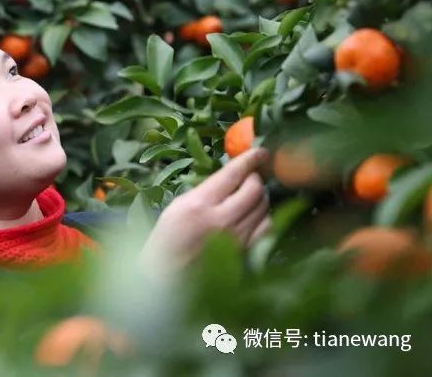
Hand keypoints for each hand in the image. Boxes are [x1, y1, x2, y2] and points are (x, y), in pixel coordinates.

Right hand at [139, 147, 271, 280]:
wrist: (165, 281)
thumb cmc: (165, 242)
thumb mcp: (176, 208)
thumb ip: (204, 192)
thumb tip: (230, 178)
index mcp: (199, 205)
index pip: (232, 174)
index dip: (249, 159)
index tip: (260, 151)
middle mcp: (221, 219)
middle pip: (254, 189)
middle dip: (256, 178)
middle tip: (251, 177)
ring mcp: (237, 238)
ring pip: (263, 207)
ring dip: (261, 196)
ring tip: (252, 195)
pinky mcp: (245, 253)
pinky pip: (266, 228)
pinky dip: (264, 217)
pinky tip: (255, 216)